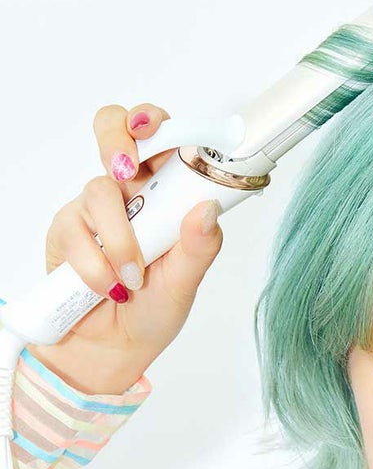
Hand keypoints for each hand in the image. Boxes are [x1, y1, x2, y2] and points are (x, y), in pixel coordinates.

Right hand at [27, 104, 223, 394]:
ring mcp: (96, 208)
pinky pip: (75, 232)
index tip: (156, 128)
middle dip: (118, 140)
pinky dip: (95, 265)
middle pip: (114, 129)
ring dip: (120, 240)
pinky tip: (109, 288)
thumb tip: (208, 209)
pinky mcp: (67, 230)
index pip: (164, 137)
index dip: (157, 120)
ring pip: (100, 190)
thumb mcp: (186, 283)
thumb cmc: (155, 309)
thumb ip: (198, 248)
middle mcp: (133, 192)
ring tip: (133, 279)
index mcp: (170, 192)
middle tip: (129, 173)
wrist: (111, 348)